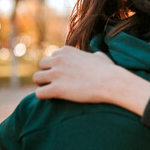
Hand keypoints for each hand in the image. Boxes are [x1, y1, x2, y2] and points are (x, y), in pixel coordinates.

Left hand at [33, 45, 149, 115]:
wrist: (112, 83)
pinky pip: (39, 93)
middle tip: (57, 83)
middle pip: (42, 65)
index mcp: (67, 51)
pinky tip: (53, 98)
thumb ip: (92, 55)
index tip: (65, 74)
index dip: (57, 66)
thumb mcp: (100, 57)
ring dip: (44, 85)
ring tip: (54, 91)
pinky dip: (44, 96)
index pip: (52, 56)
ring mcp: (56, 74)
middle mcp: (58, 60)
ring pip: (37, 78)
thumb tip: (95, 56)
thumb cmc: (109, 71)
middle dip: (48, 74)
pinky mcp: (56, 88)